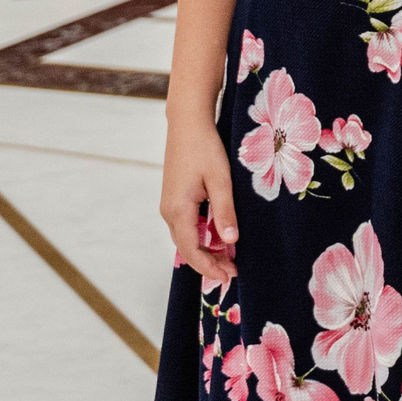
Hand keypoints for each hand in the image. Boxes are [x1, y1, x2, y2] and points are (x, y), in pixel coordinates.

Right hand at [161, 116, 238, 287]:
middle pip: (187, 248)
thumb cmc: (205, 147)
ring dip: (205, 251)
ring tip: (228, 259)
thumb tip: (230, 243)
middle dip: (208, 263)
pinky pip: (186, 226)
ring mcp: (169, 205)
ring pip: (186, 238)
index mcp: (178, 210)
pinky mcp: (174, 198)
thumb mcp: (220, 179)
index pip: (191, 250)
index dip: (209, 267)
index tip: (229, 277)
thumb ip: (225, 211)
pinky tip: (217, 238)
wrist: (187, 123)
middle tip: (233, 272)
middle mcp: (168, 211)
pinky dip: (201, 237)